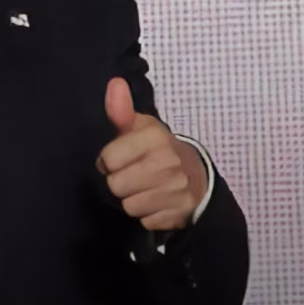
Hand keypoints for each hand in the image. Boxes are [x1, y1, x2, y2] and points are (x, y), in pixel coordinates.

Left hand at [96, 78, 207, 231]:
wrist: (195, 175)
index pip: (109, 160)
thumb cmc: (157, 149)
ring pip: (130, 206)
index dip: (109, 161)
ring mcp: (177, 188)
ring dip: (133, 200)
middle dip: (120, 183)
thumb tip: (114, 83)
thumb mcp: (139, 127)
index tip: (120, 158)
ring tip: (144, 189)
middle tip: (133, 175)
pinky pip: (146, 221)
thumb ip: (121, 110)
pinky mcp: (180, 211)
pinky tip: (156, 202)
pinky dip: (148, 215)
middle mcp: (169, 162)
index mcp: (156, 137)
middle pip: (117, 186)